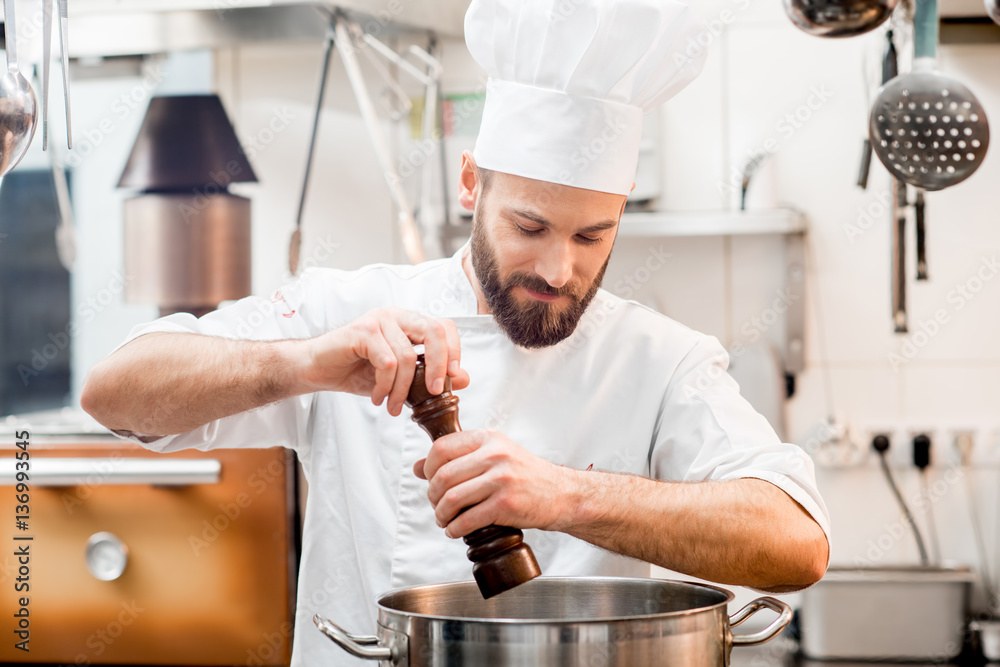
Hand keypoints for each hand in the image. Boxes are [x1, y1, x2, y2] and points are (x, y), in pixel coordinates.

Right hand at [299, 307, 469, 415]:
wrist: (317, 369)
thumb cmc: (357, 371)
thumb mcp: (400, 378)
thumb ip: (430, 375)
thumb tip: (465, 379)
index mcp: (408, 322)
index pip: (443, 326)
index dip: (454, 350)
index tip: (454, 378)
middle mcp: (396, 316)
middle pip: (434, 332)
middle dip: (440, 366)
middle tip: (436, 393)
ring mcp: (378, 320)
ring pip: (408, 356)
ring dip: (403, 389)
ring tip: (393, 406)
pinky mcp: (362, 331)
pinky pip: (387, 362)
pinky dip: (385, 386)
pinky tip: (377, 397)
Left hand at [413, 429, 573, 537]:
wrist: (563, 494)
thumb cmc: (527, 475)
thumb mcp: (495, 455)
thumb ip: (458, 458)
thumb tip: (419, 467)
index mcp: (489, 439)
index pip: (442, 448)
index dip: (428, 467)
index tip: (430, 481)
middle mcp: (495, 455)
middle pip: (443, 476)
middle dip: (433, 496)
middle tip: (437, 505)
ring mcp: (502, 479)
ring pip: (452, 498)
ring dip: (441, 514)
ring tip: (445, 519)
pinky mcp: (507, 505)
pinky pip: (468, 519)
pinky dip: (455, 528)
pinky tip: (456, 530)